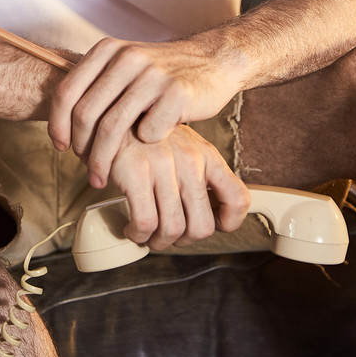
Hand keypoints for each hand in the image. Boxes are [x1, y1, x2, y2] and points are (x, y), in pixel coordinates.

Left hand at [47, 35, 241, 188]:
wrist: (214, 61)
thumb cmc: (164, 74)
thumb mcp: (126, 66)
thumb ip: (98, 86)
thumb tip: (62, 123)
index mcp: (109, 49)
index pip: (67, 91)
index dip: (57, 124)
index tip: (61, 147)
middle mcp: (127, 57)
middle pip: (86, 113)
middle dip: (81, 149)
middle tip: (86, 170)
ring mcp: (152, 74)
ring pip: (112, 128)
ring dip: (103, 160)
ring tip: (102, 177)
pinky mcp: (176, 92)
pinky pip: (148, 133)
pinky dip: (145, 147)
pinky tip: (150, 150)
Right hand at [109, 124, 249, 250]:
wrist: (117, 114)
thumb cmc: (150, 137)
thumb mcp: (185, 147)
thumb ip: (201, 176)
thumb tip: (212, 215)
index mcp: (207, 155)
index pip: (238, 199)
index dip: (228, 223)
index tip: (213, 225)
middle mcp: (190, 160)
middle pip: (202, 227)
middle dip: (184, 241)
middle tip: (170, 235)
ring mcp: (163, 165)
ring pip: (172, 229)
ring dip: (158, 241)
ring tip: (148, 233)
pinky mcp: (136, 172)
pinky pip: (145, 223)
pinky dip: (138, 235)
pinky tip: (133, 227)